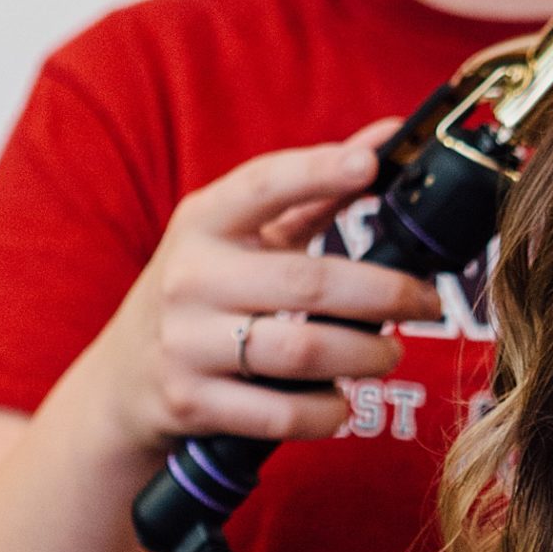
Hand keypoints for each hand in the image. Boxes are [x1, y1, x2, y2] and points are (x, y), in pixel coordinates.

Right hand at [79, 118, 442, 461]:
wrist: (125, 378)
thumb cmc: (206, 294)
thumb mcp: (241, 237)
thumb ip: (312, 192)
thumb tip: (386, 138)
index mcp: (204, 222)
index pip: (263, 186)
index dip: (317, 172)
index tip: (371, 165)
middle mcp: (190, 277)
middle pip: (308, 283)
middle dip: (386, 294)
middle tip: (427, 302)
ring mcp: (186, 343)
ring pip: (302, 351)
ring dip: (365, 356)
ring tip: (388, 354)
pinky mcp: (191, 403)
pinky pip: (281, 413)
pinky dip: (327, 412)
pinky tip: (342, 404)